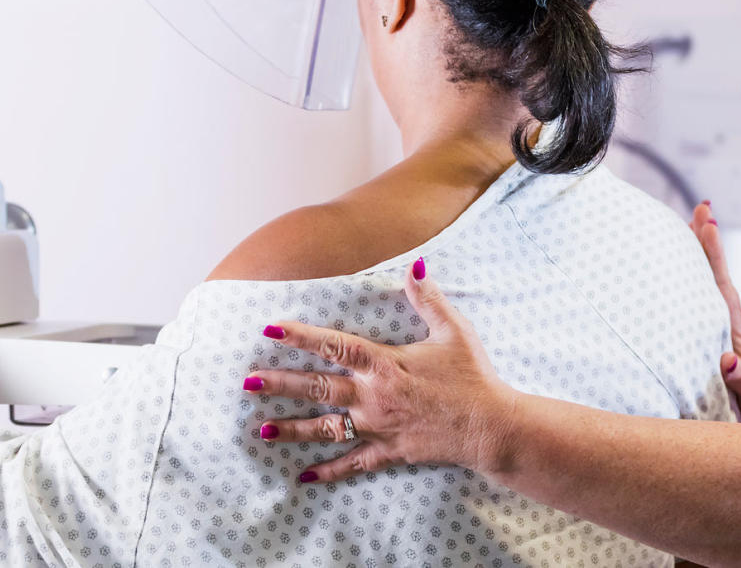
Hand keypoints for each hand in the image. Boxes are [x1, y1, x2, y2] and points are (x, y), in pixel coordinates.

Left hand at [246, 259, 517, 482]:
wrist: (492, 427)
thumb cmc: (474, 376)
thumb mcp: (453, 331)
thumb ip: (428, 299)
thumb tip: (415, 265)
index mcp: (385, 363)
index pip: (334, 346)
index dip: (301, 336)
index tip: (270, 329)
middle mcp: (374, 396)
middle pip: (317, 388)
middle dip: (280, 384)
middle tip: (248, 382)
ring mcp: (379, 426)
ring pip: (326, 428)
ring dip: (292, 428)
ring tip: (262, 429)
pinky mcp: (389, 451)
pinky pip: (353, 463)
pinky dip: (328, 470)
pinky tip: (303, 475)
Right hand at [689, 202, 740, 441]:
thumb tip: (729, 361)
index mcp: (735, 326)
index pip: (721, 282)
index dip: (713, 252)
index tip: (708, 221)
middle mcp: (725, 321)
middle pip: (711, 274)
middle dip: (704, 242)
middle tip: (700, 209)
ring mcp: (716, 329)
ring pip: (701, 285)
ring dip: (693, 257)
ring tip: (683, 228)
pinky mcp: (707, 339)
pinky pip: (691, 304)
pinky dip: (682, 284)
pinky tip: (669, 277)